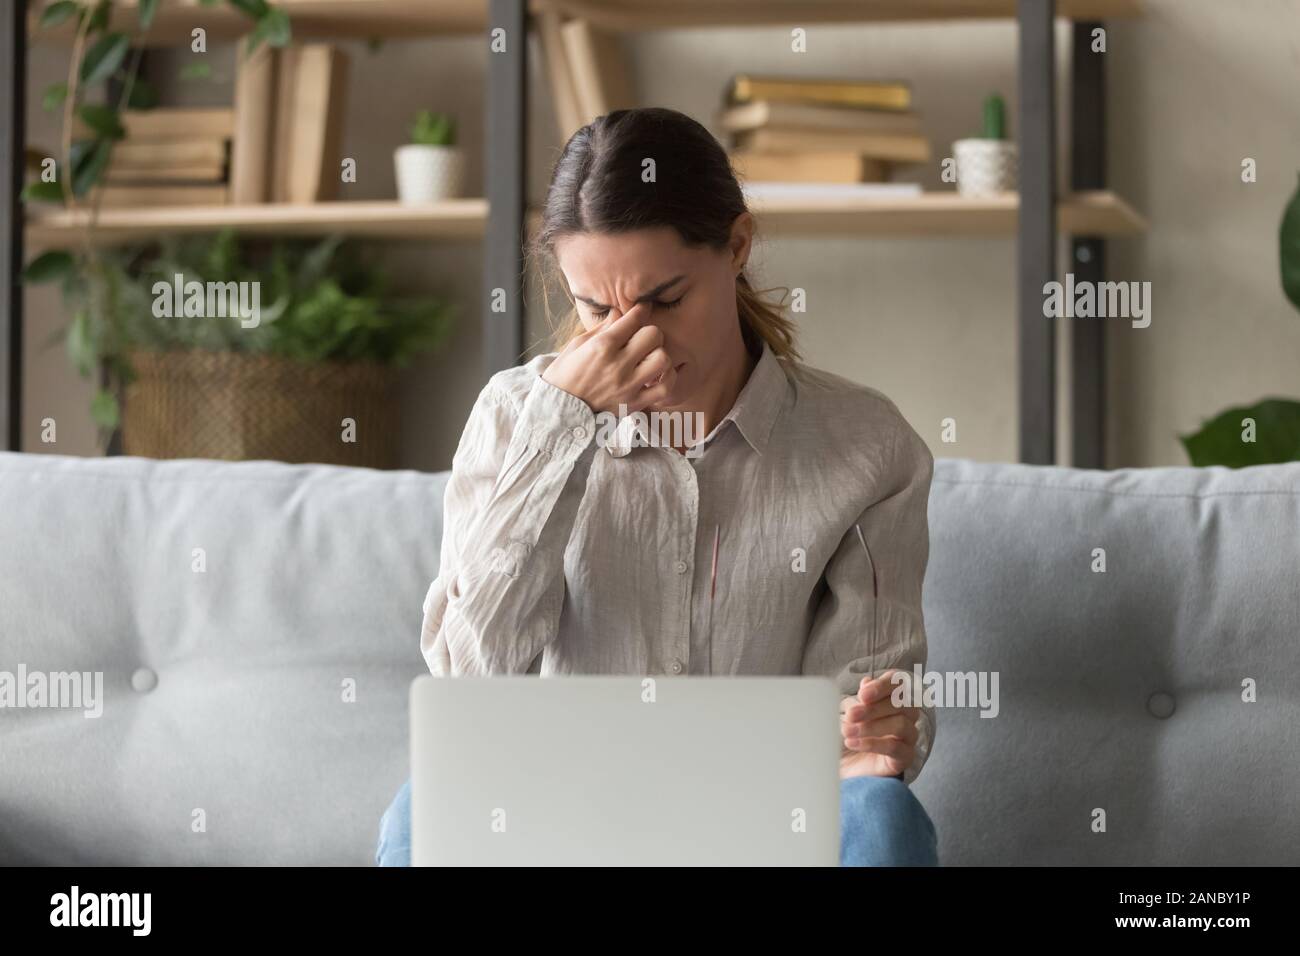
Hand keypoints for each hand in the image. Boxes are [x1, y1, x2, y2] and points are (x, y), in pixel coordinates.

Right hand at [542, 301, 677, 415]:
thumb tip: (619, 313)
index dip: (641, 309)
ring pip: (663, 359)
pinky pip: (665, 388)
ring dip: (659, 355)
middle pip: (653, 335)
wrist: (559, 412)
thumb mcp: (577, 346)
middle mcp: (617, 364)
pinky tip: (656, 376)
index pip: (633, 319)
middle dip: (650, 333)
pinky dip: (666, 379)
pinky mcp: (635, 404)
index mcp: (601, 346)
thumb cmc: (564, 376)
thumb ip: (602, 329)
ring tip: (649, 358)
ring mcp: (628, 386)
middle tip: (643, 339)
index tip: (643, 308)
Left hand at [839, 669, 919, 779]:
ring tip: (847, 731)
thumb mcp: (847, 713)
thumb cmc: (848, 733)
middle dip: (873, 708)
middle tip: (850, 715)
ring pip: (900, 725)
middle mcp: (906, 714)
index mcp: (893, 697)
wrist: (843, 765)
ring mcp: (908, 736)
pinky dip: (872, 743)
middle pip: (900, 704)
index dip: (882, 686)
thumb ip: (859, 698)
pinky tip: (852, 743)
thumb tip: (867, 681)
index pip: (897, 683)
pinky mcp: (905, 757)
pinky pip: (894, 747)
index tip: (862, 694)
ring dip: (870, 727)